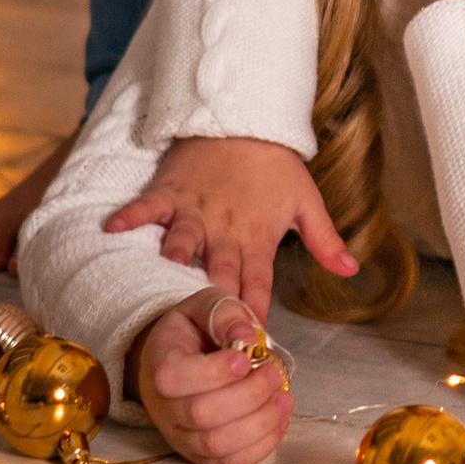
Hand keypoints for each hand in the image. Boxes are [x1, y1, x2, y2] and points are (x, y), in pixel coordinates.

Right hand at [103, 134, 358, 316]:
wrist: (248, 119)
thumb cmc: (275, 166)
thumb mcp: (307, 202)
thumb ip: (326, 241)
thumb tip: (352, 271)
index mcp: (258, 236)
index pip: (258, 282)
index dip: (256, 312)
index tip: (253, 344)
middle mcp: (225, 229)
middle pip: (219, 273)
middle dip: (216, 304)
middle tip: (211, 335)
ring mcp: (195, 211)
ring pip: (182, 243)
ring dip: (175, 265)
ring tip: (164, 291)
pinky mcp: (171, 191)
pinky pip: (148, 205)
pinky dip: (130, 216)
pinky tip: (112, 229)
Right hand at [130, 290, 290, 463]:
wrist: (179, 361)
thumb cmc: (193, 333)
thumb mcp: (205, 306)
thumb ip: (224, 313)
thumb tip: (247, 336)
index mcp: (159, 366)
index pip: (174, 379)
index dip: (215, 372)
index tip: (246, 357)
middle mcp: (164, 408)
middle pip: (201, 414)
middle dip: (248, 395)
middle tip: (274, 374)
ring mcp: (181, 437)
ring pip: (216, 445)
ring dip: (260, 423)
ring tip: (283, 397)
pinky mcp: (201, 455)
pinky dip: (261, 446)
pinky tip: (279, 418)